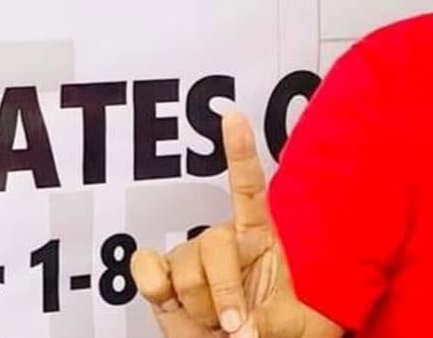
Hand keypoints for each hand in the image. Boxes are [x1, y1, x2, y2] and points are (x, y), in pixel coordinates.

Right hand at [130, 112, 305, 337]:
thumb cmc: (269, 327)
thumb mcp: (286, 323)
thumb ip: (267, 324)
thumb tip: (243, 334)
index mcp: (260, 237)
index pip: (249, 187)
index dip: (238, 151)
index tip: (232, 116)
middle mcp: (222, 239)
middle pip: (214, 247)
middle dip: (224, 294)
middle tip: (235, 328)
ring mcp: (188, 256)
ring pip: (184, 270)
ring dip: (199, 308)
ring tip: (214, 324)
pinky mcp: (161, 277)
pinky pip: (146, 268)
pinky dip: (157, 288)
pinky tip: (173, 302)